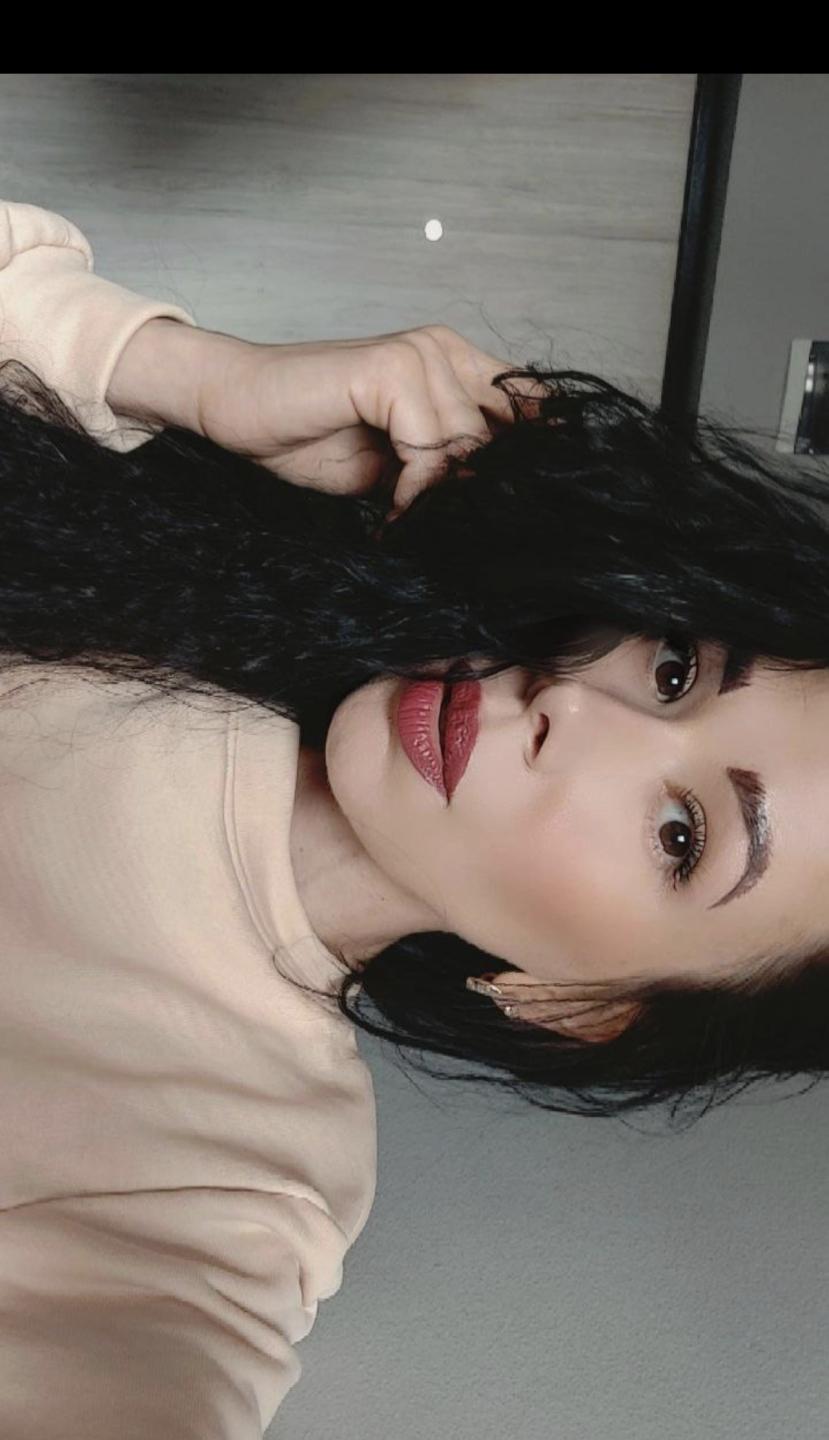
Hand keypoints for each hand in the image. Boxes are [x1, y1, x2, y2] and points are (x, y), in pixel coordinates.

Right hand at [190, 324, 523, 515]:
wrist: (238, 410)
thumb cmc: (310, 436)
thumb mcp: (399, 463)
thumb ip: (447, 468)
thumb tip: (500, 502)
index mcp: (453, 363)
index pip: (528, 406)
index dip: (531, 460)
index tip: (512, 509)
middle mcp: (442, 349)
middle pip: (502, 438)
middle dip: (474, 489)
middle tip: (432, 519)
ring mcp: (417, 353)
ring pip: (467, 445)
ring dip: (437, 493)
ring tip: (399, 510)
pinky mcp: (389, 369)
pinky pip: (430, 447)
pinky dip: (414, 487)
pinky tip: (390, 503)